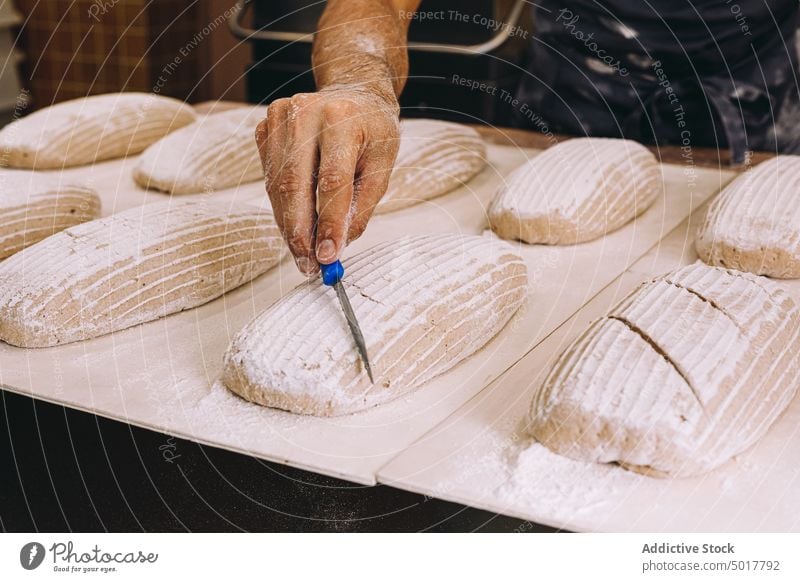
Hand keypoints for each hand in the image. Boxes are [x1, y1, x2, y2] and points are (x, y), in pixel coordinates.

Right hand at [256, 86, 399, 273]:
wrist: (353, 94)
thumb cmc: (372, 132)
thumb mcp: (382, 166)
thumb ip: (361, 205)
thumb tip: (338, 244)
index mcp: (342, 118)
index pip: (332, 180)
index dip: (328, 222)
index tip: (328, 255)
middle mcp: (306, 113)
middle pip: (295, 184)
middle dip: (300, 232)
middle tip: (308, 265)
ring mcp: (280, 117)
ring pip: (277, 186)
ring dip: (288, 225)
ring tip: (303, 254)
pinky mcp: (265, 127)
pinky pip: (270, 178)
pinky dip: (282, 208)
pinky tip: (295, 225)